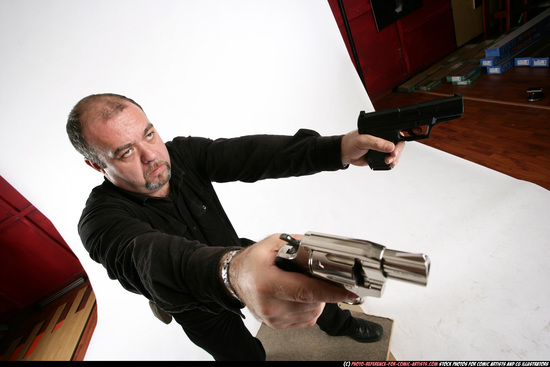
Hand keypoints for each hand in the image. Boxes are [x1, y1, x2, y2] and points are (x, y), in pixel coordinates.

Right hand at [228, 234, 356, 328]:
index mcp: (268, 284)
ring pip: (312, 313)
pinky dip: (310, 308)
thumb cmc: (251, 263)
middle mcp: (270, 305)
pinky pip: (306, 320)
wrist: (234, 278)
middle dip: (323, 290)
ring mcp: (273, 318)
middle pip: (313, 303)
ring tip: (306, 285)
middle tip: (318, 277)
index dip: (330, 292)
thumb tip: (318, 247)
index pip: (306, 292)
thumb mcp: (271, 244)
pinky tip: (302, 296)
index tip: (348, 292)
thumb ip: (296, 243)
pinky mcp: (277, 325)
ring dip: (317, 300)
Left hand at [340, 130, 406, 167]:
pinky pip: (390, 159)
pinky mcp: (380, 156)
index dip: (398, 141)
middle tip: (391, 157)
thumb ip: (376, 143)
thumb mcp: (363, 141)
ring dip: (395, 158)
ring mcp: (382, 147)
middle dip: (397, 152)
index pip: (395, 133)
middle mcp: (382, 138)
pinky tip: (389, 164)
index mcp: (380, 130)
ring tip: (388, 161)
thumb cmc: (351, 143)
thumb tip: (390, 146)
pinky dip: (391, 162)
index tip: (394, 149)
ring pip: (395, 152)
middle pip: (398, 144)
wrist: (345, 154)